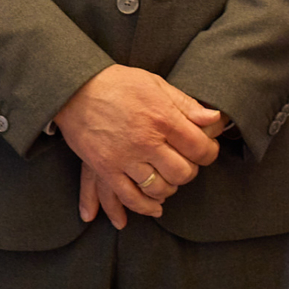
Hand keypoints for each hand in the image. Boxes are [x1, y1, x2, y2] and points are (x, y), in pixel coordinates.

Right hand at [53, 65, 222, 220]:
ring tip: (169, 180)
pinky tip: (155, 206)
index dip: (209, 152)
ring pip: (160, 188)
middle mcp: (146, 140)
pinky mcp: (106, 169)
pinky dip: (145, 206)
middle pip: (183, 172)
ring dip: (169, 188)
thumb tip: (215, 118)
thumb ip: (186, 104)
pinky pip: (130, 197)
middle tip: (186, 164)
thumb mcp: (155, 84)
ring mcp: (125, 157)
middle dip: (190, 171)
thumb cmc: (117, 83)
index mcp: (162, 117)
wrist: (74, 88)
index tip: (205, 151)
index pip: (200, 147)